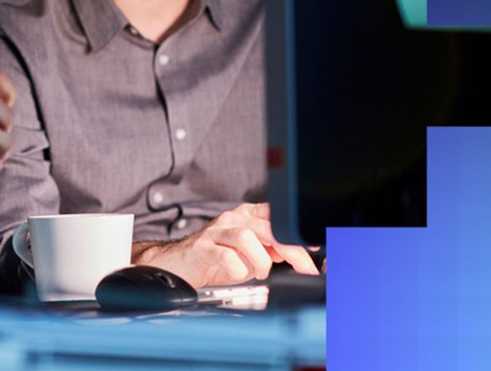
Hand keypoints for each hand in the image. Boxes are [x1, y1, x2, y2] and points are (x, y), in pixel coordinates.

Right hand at [134, 202, 319, 287]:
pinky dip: (238, 268)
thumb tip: (298, 254)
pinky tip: (238, 274)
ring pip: (246, 236)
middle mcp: (231, 219)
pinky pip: (224, 255)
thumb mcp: (248, 254)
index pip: (275, 215)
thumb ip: (270, 250)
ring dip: (260, 259)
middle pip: (267, 227)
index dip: (295, 231)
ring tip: (260, 272)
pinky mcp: (201, 247)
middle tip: (303, 266)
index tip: (314, 248)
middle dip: (290, 249)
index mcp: (245, 217)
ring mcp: (215, 232)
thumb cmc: (213, 259)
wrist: (177, 265)